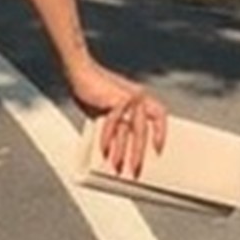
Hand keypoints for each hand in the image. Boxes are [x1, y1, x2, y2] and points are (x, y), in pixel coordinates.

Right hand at [67, 60, 167, 177]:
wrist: (80, 70)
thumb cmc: (90, 88)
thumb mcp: (106, 106)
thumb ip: (115, 121)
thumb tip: (114, 145)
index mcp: (140, 97)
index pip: (159, 116)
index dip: (160, 132)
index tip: (158, 148)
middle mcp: (139, 97)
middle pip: (142, 130)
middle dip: (138, 152)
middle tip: (135, 169)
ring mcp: (130, 98)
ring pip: (129, 131)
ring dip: (123, 151)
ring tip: (119, 167)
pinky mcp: (118, 100)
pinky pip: (114, 125)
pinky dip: (107, 139)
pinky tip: (103, 150)